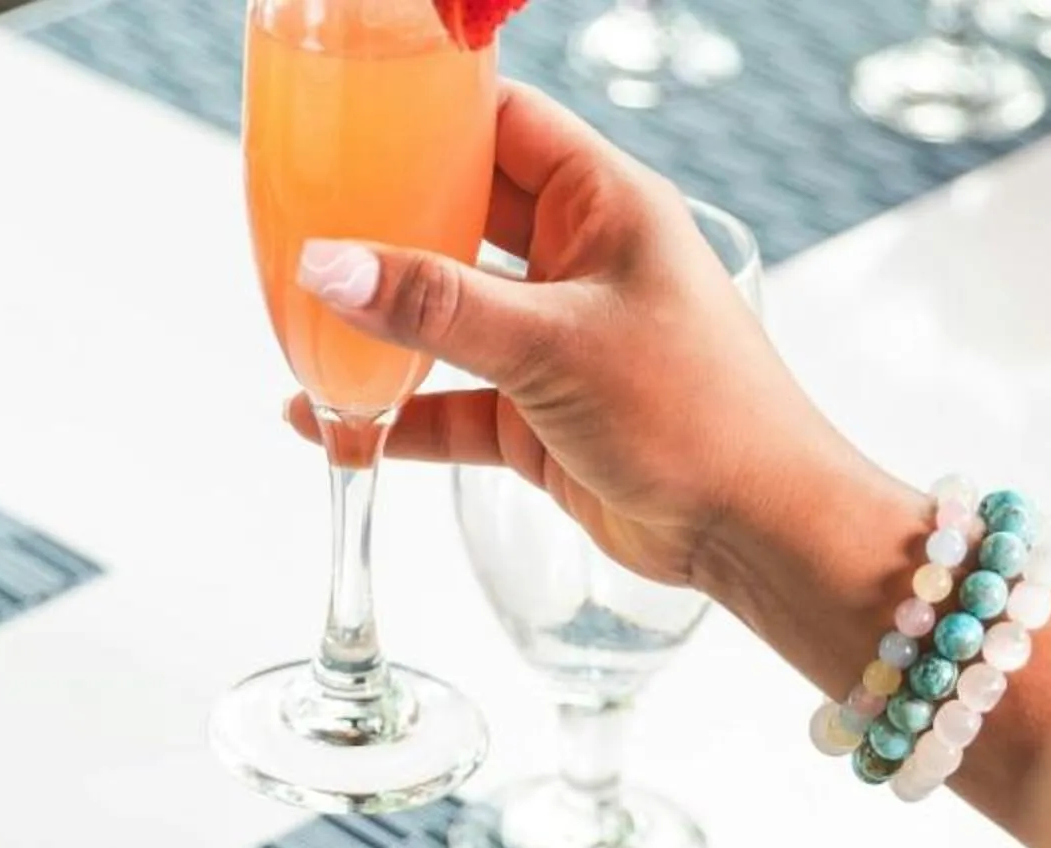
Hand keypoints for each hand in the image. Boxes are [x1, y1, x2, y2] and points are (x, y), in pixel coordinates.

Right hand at [288, 84, 894, 589]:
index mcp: (603, 203)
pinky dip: (395, 412)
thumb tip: (327, 264)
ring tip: (300, 321)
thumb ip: (435, 306)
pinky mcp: (537, 417)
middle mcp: (577, 261)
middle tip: (303, 218)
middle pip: (461, 215)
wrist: (751, 531)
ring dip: (383, 325)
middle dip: (386, 221)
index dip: (429, 113)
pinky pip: (450, 401)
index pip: (503, 122)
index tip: (349, 115)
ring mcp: (555, 340)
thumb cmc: (695, 412)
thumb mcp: (551, 345)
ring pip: (448, 315)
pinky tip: (327, 420)